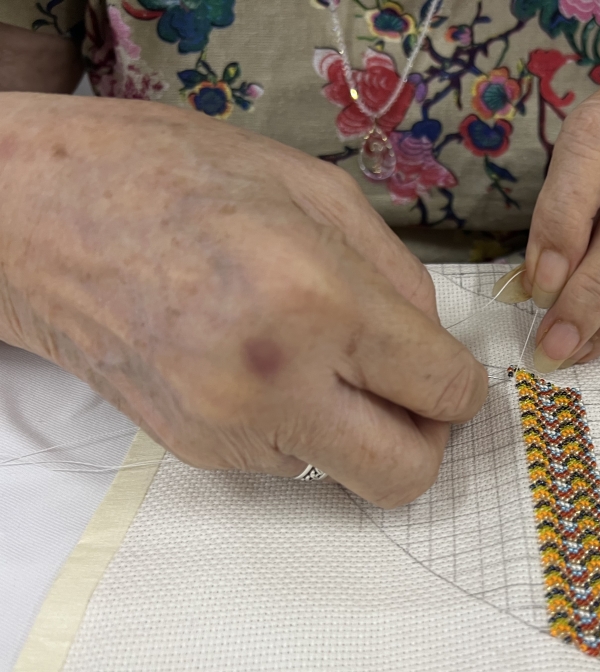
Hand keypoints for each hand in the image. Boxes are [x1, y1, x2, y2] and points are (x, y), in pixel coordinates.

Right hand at [0, 93, 486, 506]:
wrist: (35, 216)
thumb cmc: (171, 178)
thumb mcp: (314, 189)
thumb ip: (397, 273)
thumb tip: (435, 343)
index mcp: (316, 300)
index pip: (440, 389)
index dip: (464, 386)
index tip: (454, 375)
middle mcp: (274, 382)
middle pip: (404, 473)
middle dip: (429, 439)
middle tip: (417, 396)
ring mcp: (227, 429)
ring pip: (347, 472)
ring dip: (359, 428)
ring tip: (320, 359)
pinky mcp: (196, 452)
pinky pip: (291, 462)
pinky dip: (304, 427)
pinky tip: (269, 367)